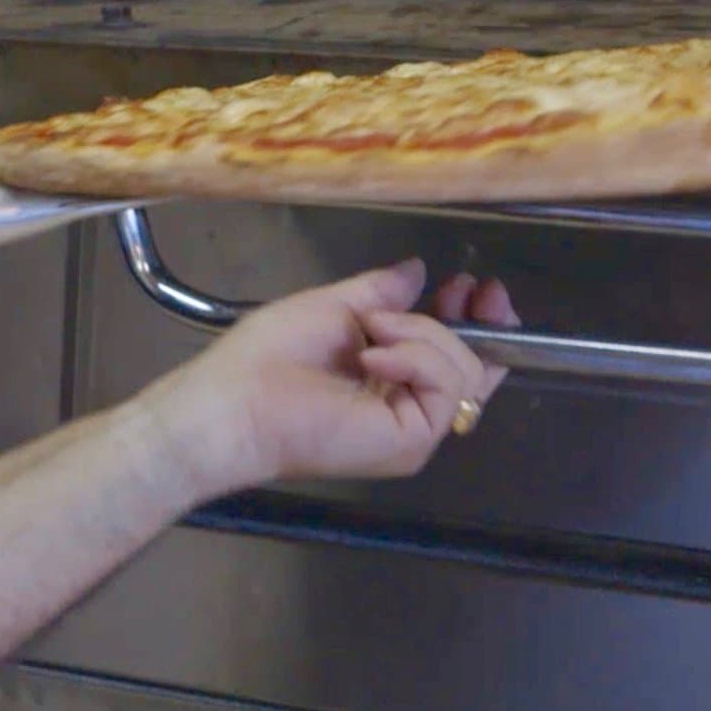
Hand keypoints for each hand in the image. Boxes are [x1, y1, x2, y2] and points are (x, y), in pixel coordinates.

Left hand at [134, 258, 517, 499]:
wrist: (238, 401)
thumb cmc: (270, 354)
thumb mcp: (334, 308)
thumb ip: (380, 293)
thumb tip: (417, 269)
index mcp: (386, 378)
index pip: (453, 358)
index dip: (472, 321)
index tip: (470, 284)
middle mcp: (405, 407)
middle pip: (472, 365)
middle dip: (473, 321)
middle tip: (463, 288)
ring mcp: (412, 429)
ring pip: (463, 370)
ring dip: (423, 332)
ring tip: (373, 329)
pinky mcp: (411, 440)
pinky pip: (444, 386)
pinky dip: (415, 357)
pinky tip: (373, 355)